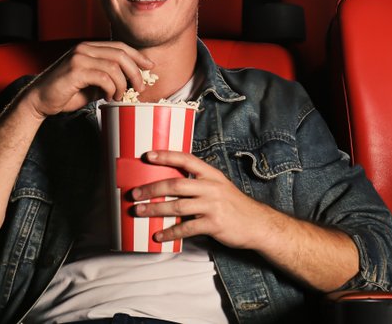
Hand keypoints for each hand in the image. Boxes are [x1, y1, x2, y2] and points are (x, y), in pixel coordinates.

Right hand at [20, 41, 153, 118]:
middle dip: (135, 72)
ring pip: (114, 66)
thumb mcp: (92, 84)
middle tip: (139, 88)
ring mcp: (79, 57)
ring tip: (119, 96)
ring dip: (122, 84)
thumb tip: (131, 81)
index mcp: (89, 48)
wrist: (39, 100)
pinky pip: (104, 77)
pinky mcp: (75, 70)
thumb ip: (108, 78)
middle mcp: (84, 48)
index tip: (150, 66)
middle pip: (121, 54)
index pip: (120, 46)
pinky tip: (109, 98)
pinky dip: (111, 89)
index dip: (137, 55)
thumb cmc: (65, 93)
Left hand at [131, 150, 271, 249]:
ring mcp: (212, 206)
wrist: (257, 224)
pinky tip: (158, 235)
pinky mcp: (213, 224)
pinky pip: (186, 229)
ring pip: (177, 207)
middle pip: (175, 185)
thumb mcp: (219, 186)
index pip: (185, 160)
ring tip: (139, 212)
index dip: (166, 156)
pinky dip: (170, 233)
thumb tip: (170, 184)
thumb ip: (198, 183)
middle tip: (134, 194)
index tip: (147, 156)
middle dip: (151, 189)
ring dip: (155, 210)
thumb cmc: (233, 205)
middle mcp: (211, 187)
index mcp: (211, 174)